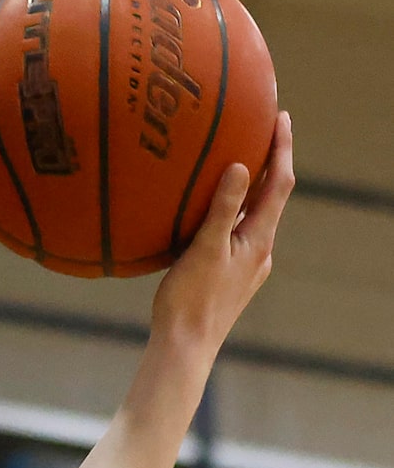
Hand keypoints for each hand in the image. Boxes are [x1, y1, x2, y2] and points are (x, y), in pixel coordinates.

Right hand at [151, 111, 293, 349]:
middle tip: (261, 133)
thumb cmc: (190, 301)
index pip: (280, 184)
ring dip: (251, 191)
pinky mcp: (230, 279)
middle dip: (270, 165)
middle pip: (272, 198)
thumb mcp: (204, 250)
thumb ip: (223, 209)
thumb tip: (241, 166)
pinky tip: (214, 217)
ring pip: (255, 218)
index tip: (281, 117)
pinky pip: (237, 236)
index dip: (282, 149)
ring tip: (239, 167)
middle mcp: (260, 251)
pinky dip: (233, 215)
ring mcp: (247, 267)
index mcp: (259, 240)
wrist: (184, 349)